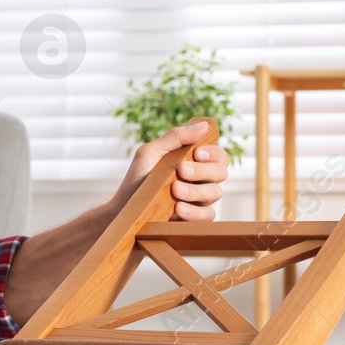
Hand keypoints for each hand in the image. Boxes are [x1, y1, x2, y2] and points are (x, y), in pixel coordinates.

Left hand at [112, 118, 227, 220]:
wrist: (124, 208)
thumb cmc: (138, 177)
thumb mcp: (151, 152)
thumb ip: (175, 138)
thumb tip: (204, 125)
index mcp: (195, 162)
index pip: (219, 155)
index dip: (213, 153)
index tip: (197, 152)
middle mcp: (202, 180)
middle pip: (220, 173)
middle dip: (202, 170)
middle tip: (181, 170)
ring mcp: (200, 200)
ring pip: (215, 193)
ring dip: (195, 190)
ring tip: (174, 190)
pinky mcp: (195, 219)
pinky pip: (207, 216)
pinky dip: (194, 212)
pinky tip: (178, 208)